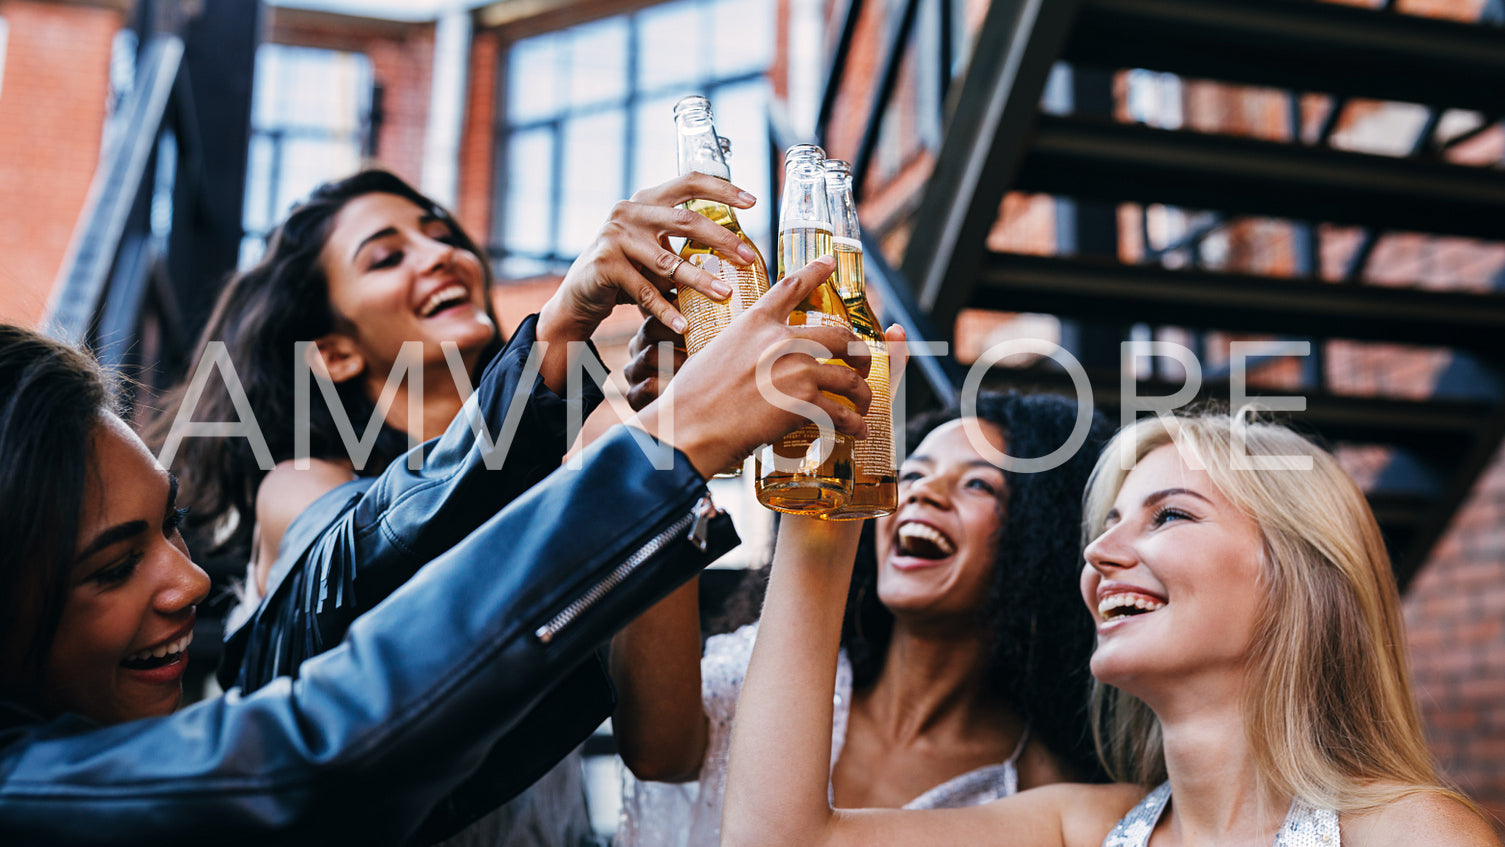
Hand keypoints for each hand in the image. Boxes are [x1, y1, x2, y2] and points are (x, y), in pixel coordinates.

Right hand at [539, 173, 759, 342]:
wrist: (580, 295)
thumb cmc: (628, 271)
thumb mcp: (654, 248)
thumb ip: (682, 241)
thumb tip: (737, 254)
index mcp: (647, 200)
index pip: (688, 181)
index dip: (722, 188)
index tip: (753, 201)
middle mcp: (629, 211)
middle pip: (686, 220)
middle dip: (722, 239)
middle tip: (748, 258)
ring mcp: (615, 236)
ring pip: (668, 261)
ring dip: (700, 280)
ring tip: (726, 295)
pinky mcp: (605, 264)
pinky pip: (644, 291)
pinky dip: (666, 310)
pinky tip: (684, 325)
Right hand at [633, 256, 872, 477]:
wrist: (690, 427)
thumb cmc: (691, 396)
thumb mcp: (713, 353)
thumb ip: (741, 349)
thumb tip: (751, 359)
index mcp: (756, 323)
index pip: (791, 287)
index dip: (815, 272)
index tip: (830, 262)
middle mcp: (781, 340)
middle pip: (841, 336)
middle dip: (859, 352)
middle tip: (862, 363)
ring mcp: (797, 370)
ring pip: (849, 379)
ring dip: (862, 394)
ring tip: (862, 405)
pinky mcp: (804, 403)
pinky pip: (842, 413)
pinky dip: (854, 424)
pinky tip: (857, 429)